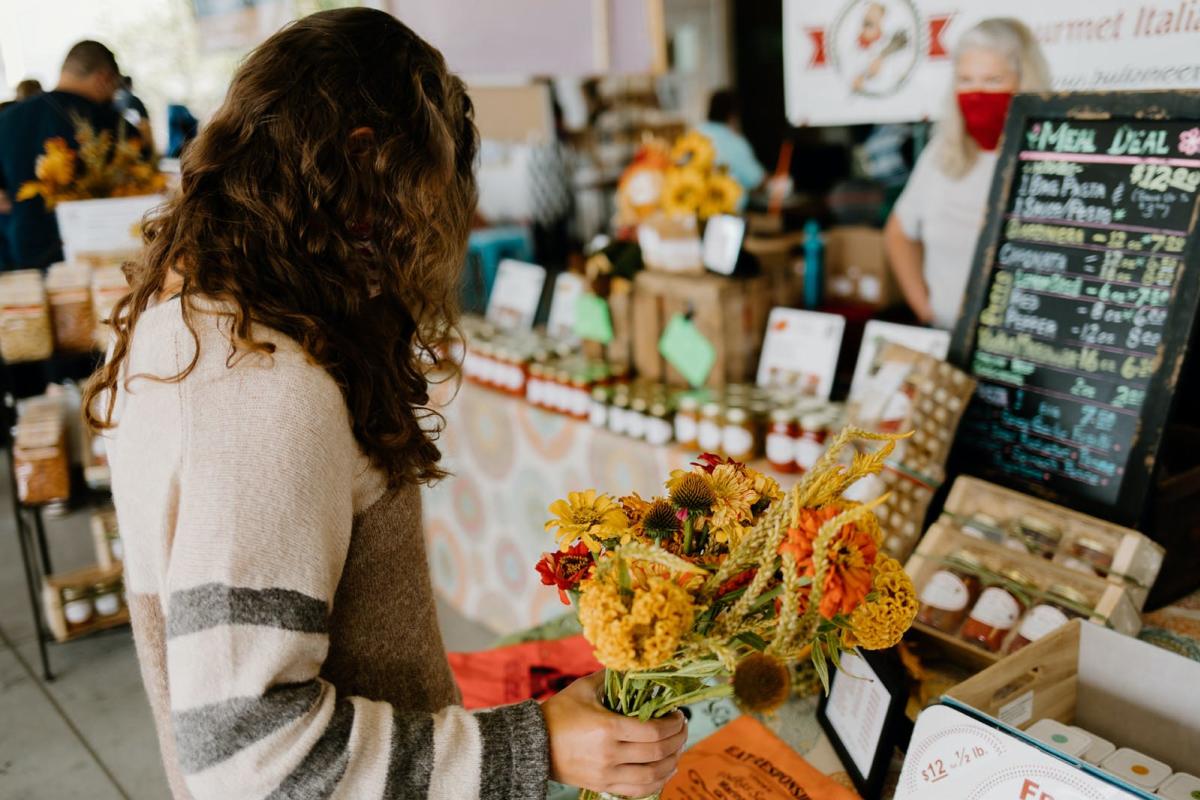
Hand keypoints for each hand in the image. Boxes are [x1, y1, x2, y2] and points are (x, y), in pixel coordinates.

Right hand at [542, 672, 687, 796]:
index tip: (679, 715)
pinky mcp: (602, 785)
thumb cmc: (560, 712)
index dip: (674, 724)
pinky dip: (656, 782)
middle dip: (678, 740)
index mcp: (607, 727)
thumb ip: (612, 677)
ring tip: (677, 750)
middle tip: (682, 728)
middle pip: (658, 753)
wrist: (533, 742)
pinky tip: (664, 771)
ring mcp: (606, 773)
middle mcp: (609, 754)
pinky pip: (638, 790)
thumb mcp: (585, 688)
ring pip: (652, 775)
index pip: (654, 731)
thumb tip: (636, 666)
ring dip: (671, 763)